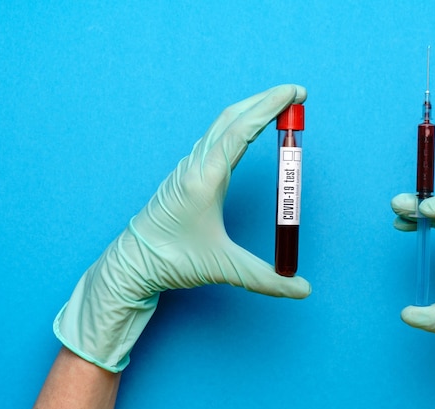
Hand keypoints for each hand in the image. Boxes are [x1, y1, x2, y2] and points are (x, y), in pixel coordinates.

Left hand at [54, 85, 310, 371]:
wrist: (131, 264)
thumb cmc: (171, 261)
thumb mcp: (223, 267)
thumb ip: (267, 278)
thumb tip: (303, 289)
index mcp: (204, 178)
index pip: (242, 130)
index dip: (270, 107)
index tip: (295, 93)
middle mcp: (196, 165)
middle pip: (233, 117)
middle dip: (266, 100)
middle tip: (297, 95)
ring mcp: (189, 166)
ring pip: (223, 124)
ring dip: (252, 109)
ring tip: (279, 107)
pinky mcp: (187, 173)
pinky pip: (216, 137)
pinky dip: (239, 123)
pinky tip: (247, 130)